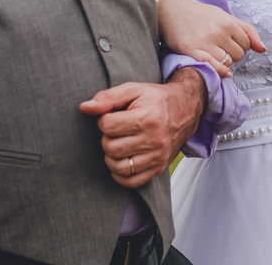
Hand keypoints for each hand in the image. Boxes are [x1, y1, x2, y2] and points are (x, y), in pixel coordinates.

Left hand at [79, 68, 206, 188]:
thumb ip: (108, 97)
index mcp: (147, 117)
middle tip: (115, 130)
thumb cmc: (156, 99)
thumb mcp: (133, 90)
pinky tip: (122, 160)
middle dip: (107, 137)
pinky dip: (120, 174)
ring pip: (119, 167)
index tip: (112, 116)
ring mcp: (157, 156)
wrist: (186, 108)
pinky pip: (131, 181)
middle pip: (111, 147)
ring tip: (118, 144)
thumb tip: (85, 107)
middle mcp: (154, 139)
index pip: (107, 126)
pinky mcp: (159, 167)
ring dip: (111, 156)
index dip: (104, 119)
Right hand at [156, 0, 264, 76]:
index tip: (231, 43)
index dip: (241, 46)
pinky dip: (220, 72)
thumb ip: (247, 31)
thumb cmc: (199, 15)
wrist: (170, 13)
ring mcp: (205, 42)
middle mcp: (218, 32)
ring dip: (224, 62)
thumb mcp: (224, 16)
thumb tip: (263, 49)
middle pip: (239, 55)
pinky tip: (222, 71)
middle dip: (233, 54)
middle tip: (221, 48)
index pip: (247, 44)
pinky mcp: (192, 51)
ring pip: (227, 63)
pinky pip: (213, 67)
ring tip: (215, 55)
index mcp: (227, 21)